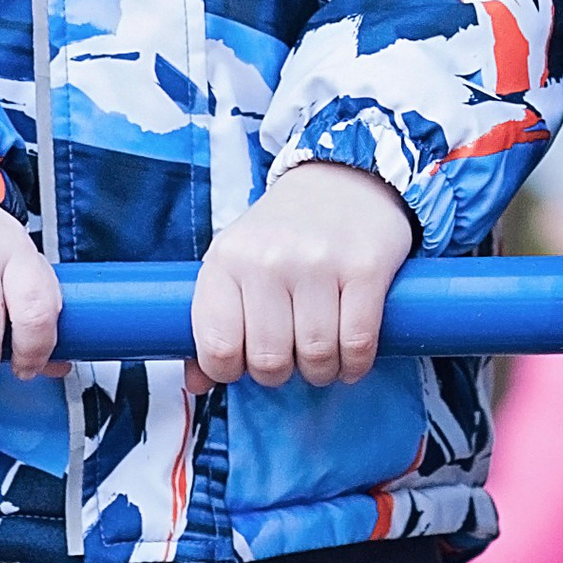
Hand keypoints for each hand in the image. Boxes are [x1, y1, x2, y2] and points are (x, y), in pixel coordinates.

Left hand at [191, 161, 416, 389]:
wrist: (345, 178)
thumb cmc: (283, 233)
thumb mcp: (235, 262)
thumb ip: (213, 322)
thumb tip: (197, 384)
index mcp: (226, 260)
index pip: (217, 347)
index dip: (232, 370)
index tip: (246, 362)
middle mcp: (268, 259)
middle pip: (269, 360)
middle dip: (281, 373)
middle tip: (290, 357)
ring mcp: (318, 263)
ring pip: (316, 356)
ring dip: (322, 370)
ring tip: (323, 355)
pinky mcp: (365, 268)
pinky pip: (357, 343)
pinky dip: (355, 363)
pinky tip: (351, 356)